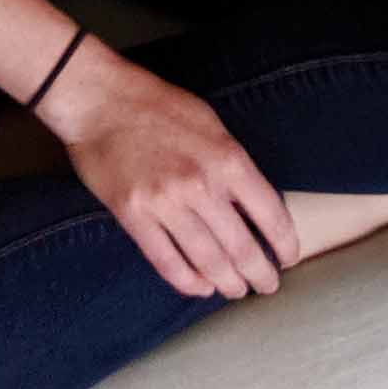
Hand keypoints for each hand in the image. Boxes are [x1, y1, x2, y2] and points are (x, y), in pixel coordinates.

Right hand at [43, 56, 298, 300]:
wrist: (99, 98)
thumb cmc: (156, 103)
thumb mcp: (209, 122)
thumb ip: (231, 161)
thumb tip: (252, 200)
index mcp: (226, 157)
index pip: (270, 214)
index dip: (284, 243)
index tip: (288, 256)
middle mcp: (200, 185)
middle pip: (241, 248)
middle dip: (259, 274)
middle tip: (267, 286)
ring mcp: (165, 204)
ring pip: (208, 263)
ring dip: (227, 284)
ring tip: (236, 289)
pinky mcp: (134, 217)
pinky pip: (167, 262)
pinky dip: (187, 282)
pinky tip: (200, 286)